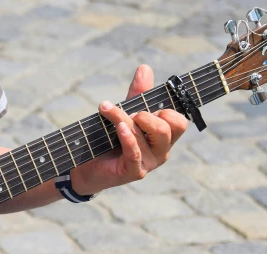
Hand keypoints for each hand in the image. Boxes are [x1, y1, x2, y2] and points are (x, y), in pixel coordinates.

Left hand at [70, 65, 188, 195]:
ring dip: (126, 119)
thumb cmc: (108, 140)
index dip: (166, 111)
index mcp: (163, 137)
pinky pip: (136, 152)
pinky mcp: (134, 172)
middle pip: (172, 127)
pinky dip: (128, 137)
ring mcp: (149, 163)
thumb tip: (145, 68)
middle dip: (149, 114)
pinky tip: (119, 127)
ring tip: (108, 112)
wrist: (86, 167)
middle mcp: (161, 151)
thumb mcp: (125, 113)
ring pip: (149, 136)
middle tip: (130, 113)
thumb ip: (137, 94)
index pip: (180, 122)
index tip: (144, 107)